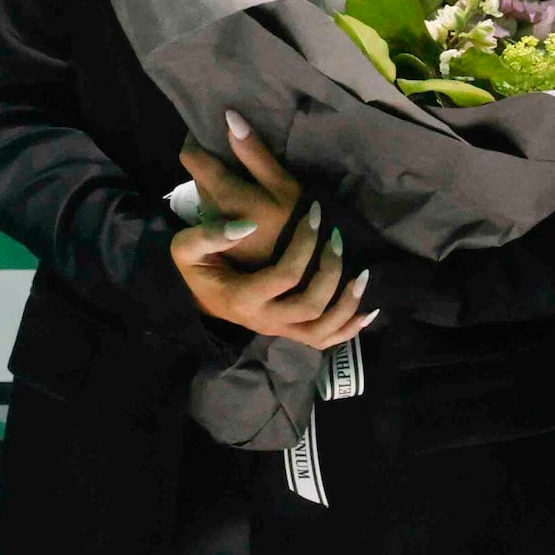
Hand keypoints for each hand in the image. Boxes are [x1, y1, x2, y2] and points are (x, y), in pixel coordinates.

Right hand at [168, 117, 378, 348]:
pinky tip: (368, 312)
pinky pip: (326, 340)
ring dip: (348, 302)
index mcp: (242, 298)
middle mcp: (265, 321)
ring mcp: (279, 331)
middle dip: (330, 269)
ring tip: (362, 273)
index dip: (305, 244)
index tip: (315, 213)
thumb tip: (247, 226)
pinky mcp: (289, 334)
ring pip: (324, 328)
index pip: (286, 275)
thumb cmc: (196, 269)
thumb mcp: (186, 248)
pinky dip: (350, 329)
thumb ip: (210, 235)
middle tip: (336, 238)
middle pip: (311, 304)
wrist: (195, 296)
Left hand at [177, 108, 307, 259]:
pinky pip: (217, 211)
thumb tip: (229, 117)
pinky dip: (226, 199)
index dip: (197, 139)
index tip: (210, 128)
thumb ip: (254, 153)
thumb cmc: (298, 224)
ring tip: (243, 171)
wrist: (306, 274)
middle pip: (199, 175)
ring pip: (208, 193)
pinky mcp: (224, 241)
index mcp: (223, 194)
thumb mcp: (285, 186)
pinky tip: (247, 197)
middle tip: (231, 147)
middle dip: (210, 159)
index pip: (191, 157)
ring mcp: (215, 229)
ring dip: (219, 180)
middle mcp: (210, 211)